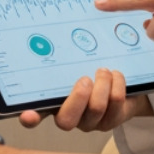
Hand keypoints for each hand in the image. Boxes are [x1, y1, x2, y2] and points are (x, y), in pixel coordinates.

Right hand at [20, 68, 153, 131]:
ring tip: (104, 71)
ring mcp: (89, 121)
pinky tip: (116, 75)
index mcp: (54, 100)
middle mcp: (69, 115)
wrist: (126, 80)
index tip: (27, 115)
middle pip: (66, 120)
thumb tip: (60, 32)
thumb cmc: (93, 67)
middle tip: (85, 78)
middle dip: (78, 97)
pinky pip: (114, 104)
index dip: (31, 118)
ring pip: (95, 109)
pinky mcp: (110, 121)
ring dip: (102, 84)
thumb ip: (67, 56)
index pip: (36, 114)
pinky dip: (117, 84)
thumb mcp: (78, 61)